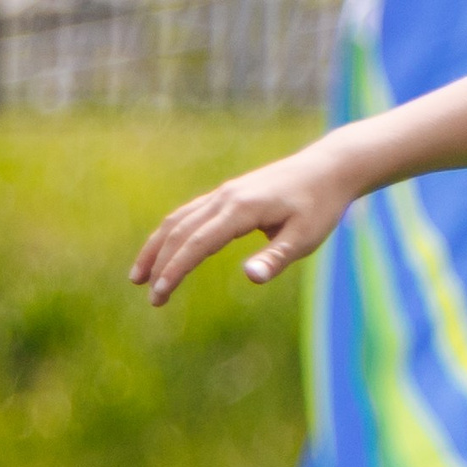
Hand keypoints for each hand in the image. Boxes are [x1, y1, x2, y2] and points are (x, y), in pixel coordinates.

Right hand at [131, 139, 366, 305]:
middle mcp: (225, 197)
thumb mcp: (305, 238)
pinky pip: (189, 213)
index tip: (160, 293)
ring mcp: (223, 193)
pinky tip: (165, 250)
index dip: (176, 269)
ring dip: (156, 247)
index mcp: (242, 209)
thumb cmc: (320, 206)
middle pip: (179, 232)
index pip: (198, 243)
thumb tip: (250, 278)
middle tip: (151, 298)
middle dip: (160, 264)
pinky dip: (170, 233)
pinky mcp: (227, 194)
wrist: (327, 168)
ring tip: (139, 276)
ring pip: (177, 220)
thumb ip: (276, 258)